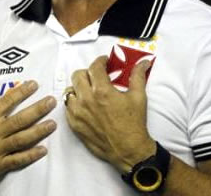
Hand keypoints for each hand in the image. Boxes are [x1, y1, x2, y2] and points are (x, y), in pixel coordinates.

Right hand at [0, 76, 56, 184]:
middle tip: (51, 102)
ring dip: (38, 131)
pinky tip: (43, 150)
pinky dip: (30, 155)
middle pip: (19, 119)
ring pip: (21, 139)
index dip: (21, 92)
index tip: (35, 84)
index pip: (7, 101)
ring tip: (52, 124)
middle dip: (37, 110)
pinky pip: (17, 160)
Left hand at [65, 56, 155, 173]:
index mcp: (102, 91)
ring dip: (78, 87)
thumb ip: (138, 76)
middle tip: (96, 76)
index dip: (100, 61)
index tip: (104, 62)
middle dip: (88, 72)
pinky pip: (68, 107)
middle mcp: (87, 100)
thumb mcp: (139, 97)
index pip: (94, 67)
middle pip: (78, 75)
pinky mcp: (74, 124)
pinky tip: (84, 104)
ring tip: (88, 90)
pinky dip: (74, 102)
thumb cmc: (133, 124)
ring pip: (69, 91)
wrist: (128, 149)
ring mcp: (78, 113)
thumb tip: (142, 63)